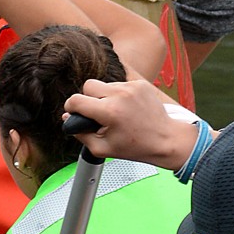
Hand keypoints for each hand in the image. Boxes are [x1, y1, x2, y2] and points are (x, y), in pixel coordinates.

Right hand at [64, 75, 197, 169]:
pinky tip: (127, 108)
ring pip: (105, 84)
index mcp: (109, 112)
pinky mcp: (140, 84)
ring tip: (116, 113)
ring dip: (105, 96)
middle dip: (88, 99)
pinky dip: (119, 95)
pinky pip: (120, 84)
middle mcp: (119, 95)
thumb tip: (68, 118)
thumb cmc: (136, 147)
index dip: (71, 107)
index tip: (74, 112)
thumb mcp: (103, 149)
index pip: (76, 100)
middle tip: (96, 113)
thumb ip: (81, 134)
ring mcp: (131, 87)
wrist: (166, 139)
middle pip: (88, 86)